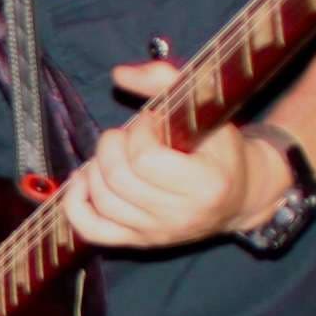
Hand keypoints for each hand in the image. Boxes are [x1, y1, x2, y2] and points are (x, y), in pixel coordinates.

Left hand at [58, 60, 269, 251]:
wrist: (240, 197)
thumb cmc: (222, 150)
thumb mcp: (206, 111)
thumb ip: (166, 81)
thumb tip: (119, 74)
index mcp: (205, 184)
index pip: (146, 158)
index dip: (139, 131)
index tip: (149, 121)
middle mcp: (179, 216)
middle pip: (118, 178)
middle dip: (112, 146)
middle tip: (126, 135)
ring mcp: (156, 233)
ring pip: (102, 200)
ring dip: (95, 167)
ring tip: (111, 153)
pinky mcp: (138, 242)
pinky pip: (91, 229)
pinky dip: (75, 203)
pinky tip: (82, 179)